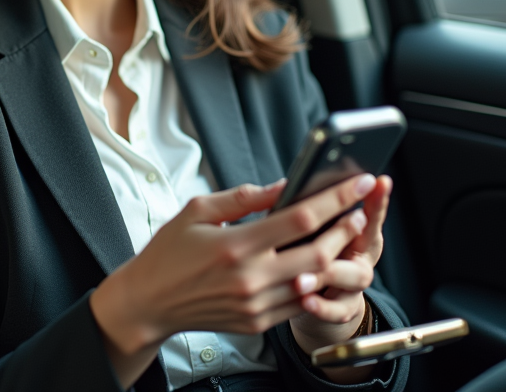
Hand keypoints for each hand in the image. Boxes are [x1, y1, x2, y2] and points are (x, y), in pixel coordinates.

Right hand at [89, 174, 375, 387]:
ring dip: (335, 257)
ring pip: (314, 281)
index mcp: (236, 245)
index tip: (356, 183)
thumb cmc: (168, 253)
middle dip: (345, 229)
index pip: (300, 218)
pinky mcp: (257, 322)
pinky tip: (317, 264)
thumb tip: (283, 185)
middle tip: (356, 210)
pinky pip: (299, 303)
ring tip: (342, 235)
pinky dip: (315, 283)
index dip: (335, 199)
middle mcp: (250, 278)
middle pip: (318, 253)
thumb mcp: (198, 210)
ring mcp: (256, 305)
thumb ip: (244, 197)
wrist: (149, 302)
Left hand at [289, 174, 392, 383]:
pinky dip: (323, 306)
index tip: (379, 181)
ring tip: (302, 276)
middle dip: (355, 228)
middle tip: (352, 218)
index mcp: (353, 231)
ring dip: (329, 272)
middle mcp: (359, 255)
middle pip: (368, 240)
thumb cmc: (302, 252)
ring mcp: (354, 284)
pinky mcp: (344, 309)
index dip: (377, 198)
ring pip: (354, 276)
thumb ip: (294, 211)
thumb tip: (285, 187)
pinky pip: (338, 310)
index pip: (368, 210)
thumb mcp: (299, 230)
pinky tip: (306, 300)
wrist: (307, 299)